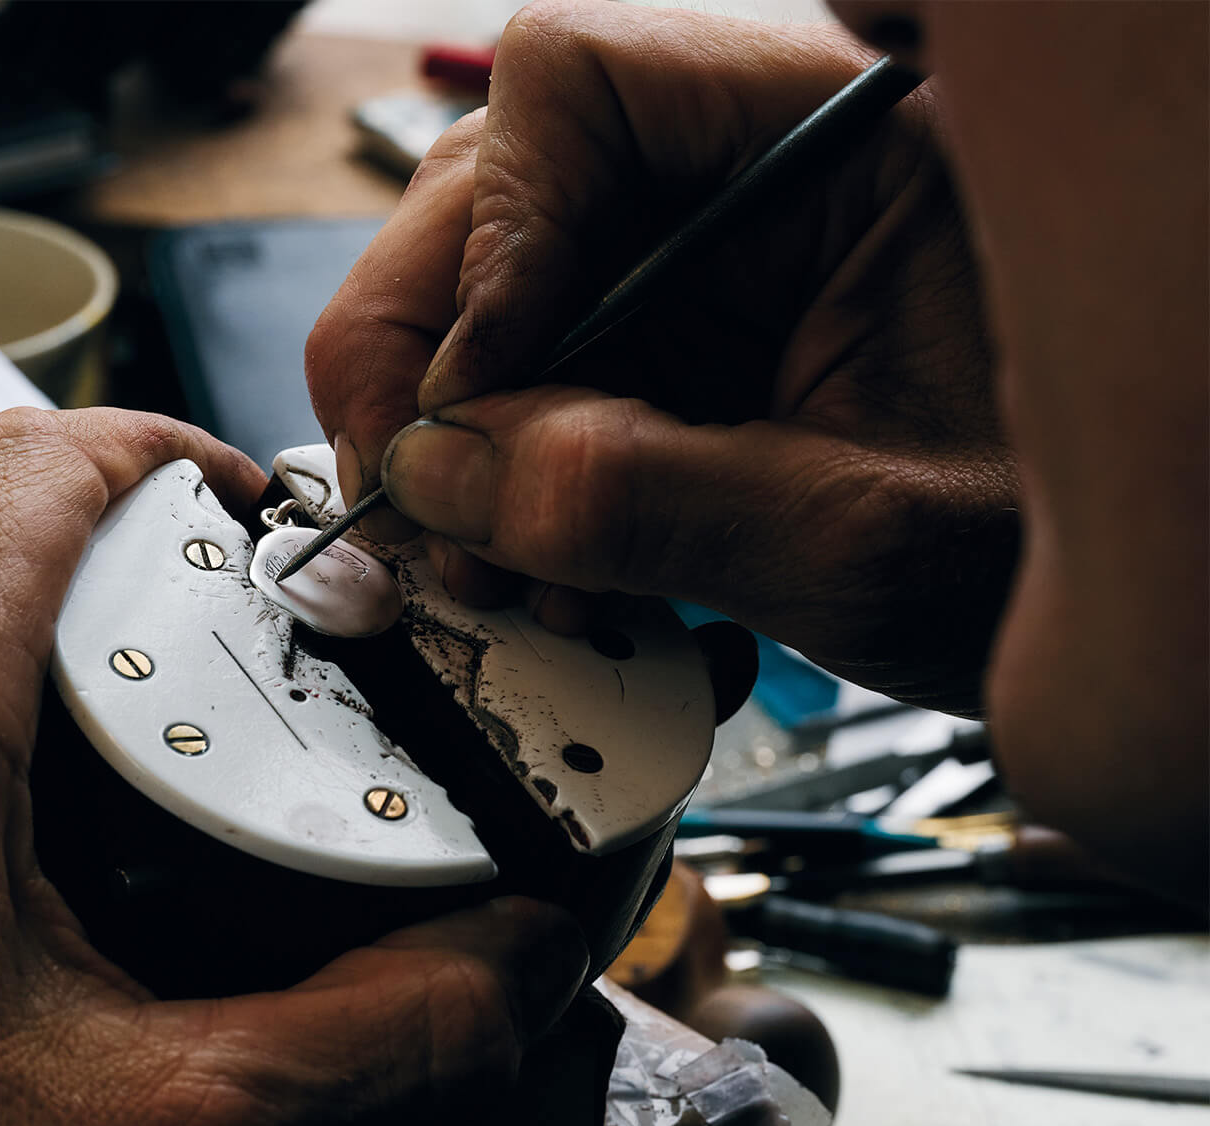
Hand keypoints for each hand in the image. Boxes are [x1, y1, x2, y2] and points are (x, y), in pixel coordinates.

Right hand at [307, 2, 1017, 715]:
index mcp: (841, 135)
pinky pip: (544, 387)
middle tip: (421, 498)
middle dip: (436, 365)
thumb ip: (643, 500)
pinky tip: (553, 568)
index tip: (478, 384)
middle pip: (496, 193)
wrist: (1138, 614)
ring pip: (500, 303)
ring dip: (468, 448)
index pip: (581, 78)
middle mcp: (753, 176)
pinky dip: (516, 488)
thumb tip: (439, 477)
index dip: (490, 231)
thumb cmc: (1067, 541)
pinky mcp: (689, 349)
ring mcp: (711, 265)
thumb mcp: (861, 537)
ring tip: (502, 569)